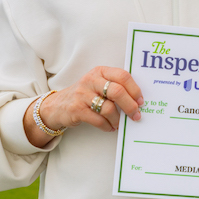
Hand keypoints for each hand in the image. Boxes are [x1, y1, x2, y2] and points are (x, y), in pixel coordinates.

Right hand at [24, 66, 143, 146]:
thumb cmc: (85, 95)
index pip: (123, 76)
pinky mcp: (76, 109)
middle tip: (136, 115)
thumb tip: (138, 100)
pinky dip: (107, 126)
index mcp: (100, 71)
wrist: (57, 105)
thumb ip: (115, 86)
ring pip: (108, 108)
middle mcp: (91, 80)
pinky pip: (98, 119)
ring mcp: (82, 94)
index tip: (141, 101)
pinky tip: (110, 127)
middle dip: (130, 105)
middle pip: (118, 91)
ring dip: (118, 119)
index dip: (135, 89)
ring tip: (119, 124)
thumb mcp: (98, 84)